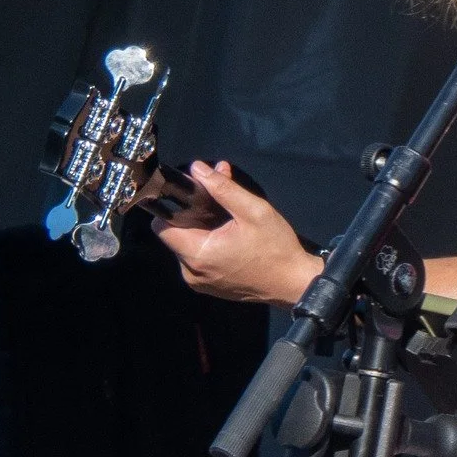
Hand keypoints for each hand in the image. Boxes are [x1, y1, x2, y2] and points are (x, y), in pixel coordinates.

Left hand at [153, 160, 319, 306]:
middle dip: (193, 217)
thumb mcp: (254, 210)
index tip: (193, 197)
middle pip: (176, 237)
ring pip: (187, 249)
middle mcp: (191, 272)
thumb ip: (223, 188)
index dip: (173, 208)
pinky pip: (198, 262)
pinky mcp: (209, 288)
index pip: (161, 228)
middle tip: (220, 204)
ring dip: (202, 232)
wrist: (294, 283)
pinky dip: (209, 248)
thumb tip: (197, 168)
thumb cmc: (276, 246)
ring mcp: (199, 283)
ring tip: (228, 222)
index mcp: (198, 254)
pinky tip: (230, 240)